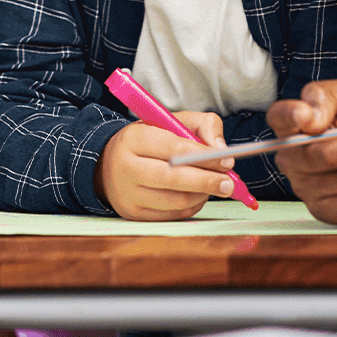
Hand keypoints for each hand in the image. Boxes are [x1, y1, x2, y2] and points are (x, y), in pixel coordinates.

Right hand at [96, 111, 235, 220]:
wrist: (107, 165)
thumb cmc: (147, 141)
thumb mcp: (170, 122)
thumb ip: (202, 125)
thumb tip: (221, 149)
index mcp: (133, 139)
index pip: (173, 148)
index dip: (204, 156)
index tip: (227, 161)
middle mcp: (125, 168)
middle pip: (173, 178)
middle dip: (207, 181)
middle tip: (229, 183)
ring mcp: (128, 195)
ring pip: (175, 200)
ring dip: (202, 195)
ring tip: (214, 186)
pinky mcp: (133, 214)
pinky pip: (172, 215)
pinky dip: (191, 206)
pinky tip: (197, 195)